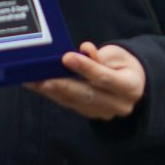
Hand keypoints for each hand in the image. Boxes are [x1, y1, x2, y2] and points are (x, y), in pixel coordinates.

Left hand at [27, 43, 147, 120]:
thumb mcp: (117, 55)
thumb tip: (84, 50)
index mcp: (130, 86)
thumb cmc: (122, 65)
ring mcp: (104, 113)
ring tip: (33, 81)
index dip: (85, 67)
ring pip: (75, 102)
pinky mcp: (90, 114)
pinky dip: (53, 94)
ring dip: (52, 91)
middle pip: (87, 95)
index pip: (105, 78)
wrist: (131, 83)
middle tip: (43, 77)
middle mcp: (119, 104)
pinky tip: (37, 85)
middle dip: (63, 85)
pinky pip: (69, 104)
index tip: (67, 57)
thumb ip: (101, 55)